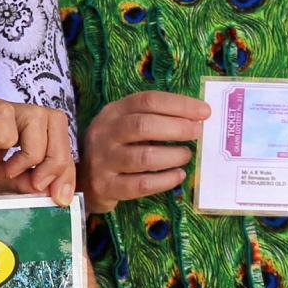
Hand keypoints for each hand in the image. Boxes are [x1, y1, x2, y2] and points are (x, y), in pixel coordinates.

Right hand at [0, 99, 75, 203]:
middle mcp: (8, 120)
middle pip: (56, 120)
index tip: (60, 197)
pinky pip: (4, 115)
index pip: (58, 136)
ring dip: (35, 151)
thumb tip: (57, 194)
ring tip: (13, 173)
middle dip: (58, 158)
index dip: (66, 167)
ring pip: (38, 115)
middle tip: (39, 185)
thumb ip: (25, 187)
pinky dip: (8, 138)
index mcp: (18, 134)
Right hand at [82, 91, 210, 212]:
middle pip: (142, 125)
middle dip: (177, 127)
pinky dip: (165, 180)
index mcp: (113, 112)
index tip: (204, 112)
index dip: (179, 104)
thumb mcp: (124, 125)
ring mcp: (103, 161)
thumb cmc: (115, 147)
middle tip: (198, 132)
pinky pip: (141, 184)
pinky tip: (178, 176)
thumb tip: (197, 117)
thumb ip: (153, 118)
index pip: (147, 100)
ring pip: (143, 157)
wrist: (83, 180)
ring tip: (186, 155)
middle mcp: (104, 134)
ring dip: (172, 155)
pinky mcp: (106, 187)